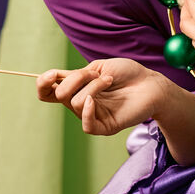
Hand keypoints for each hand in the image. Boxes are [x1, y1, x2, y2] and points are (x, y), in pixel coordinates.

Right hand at [36, 58, 171, 135]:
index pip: (48, 91)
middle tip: (96, 73)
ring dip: (92, 86)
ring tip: (109, 80)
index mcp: (77, 88)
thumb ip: (76, 75)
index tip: (53, 74)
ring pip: (75, 102)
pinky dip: (87, 110)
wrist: (151, 83)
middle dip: (75, 79)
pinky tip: (94, 100)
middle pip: (59, 95)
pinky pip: (86, 125)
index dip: (43, 83)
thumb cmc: (128, 73)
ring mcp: (91, 115)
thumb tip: (55, 81)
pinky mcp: (104, 126)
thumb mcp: (99, 67)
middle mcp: (80, 103)